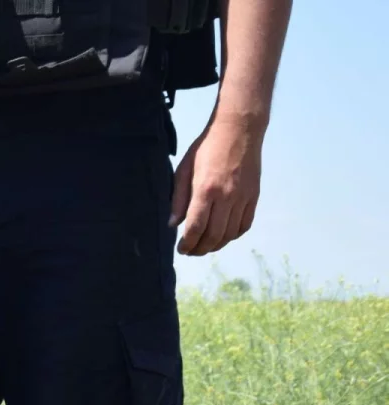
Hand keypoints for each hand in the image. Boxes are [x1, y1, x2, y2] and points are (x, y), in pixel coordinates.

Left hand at [171, 113, 264, 255]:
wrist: (239, 130)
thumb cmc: (206, 148)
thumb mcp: (184, 170)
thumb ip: (178, 199)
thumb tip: (173, 224)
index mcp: (206, 190)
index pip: (195, 227)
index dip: (187, 244)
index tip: (181, 249)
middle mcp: (227, 197)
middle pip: (213, 235)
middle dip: (200, 249)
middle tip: (191, 252)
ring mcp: (243, 197)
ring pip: (230, 234)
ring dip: (216, 245)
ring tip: (204, 247)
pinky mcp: (254, 196)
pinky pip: (245, 224)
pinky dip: (233, 236)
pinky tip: (223, 236)